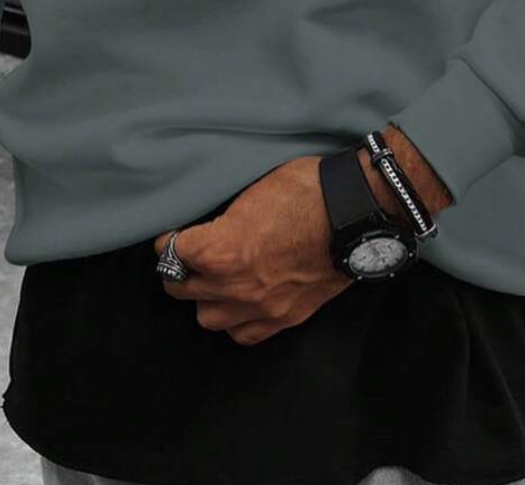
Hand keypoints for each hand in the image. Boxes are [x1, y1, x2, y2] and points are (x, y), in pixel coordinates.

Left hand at [153, 125, 452, 346]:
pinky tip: (242, 302)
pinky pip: (245, 335)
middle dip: (180, 270)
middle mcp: (235, 285)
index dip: (169, 241)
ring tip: (216, 281)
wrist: (355, 213)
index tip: (171, 236)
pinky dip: (238, 320)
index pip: (172, 252)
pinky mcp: (285, 318)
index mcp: (222, 249)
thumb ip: (225, 219)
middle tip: (188, 258)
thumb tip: (210, 227)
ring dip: (207, 298)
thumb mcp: (253, 191)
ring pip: (209, 318)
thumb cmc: (306, 190)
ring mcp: (261, 307)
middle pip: (181, 289)